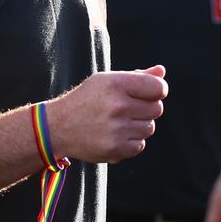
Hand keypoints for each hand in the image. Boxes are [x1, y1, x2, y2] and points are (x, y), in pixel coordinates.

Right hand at [48, 65, 167, 163]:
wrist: (59, 126)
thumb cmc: (87, 99)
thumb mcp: (107, 80)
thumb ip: (137, 76)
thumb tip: (161, 72)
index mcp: (116, 84)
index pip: (158, 88)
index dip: (158, 90)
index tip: (150, 93)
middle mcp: (118, 106)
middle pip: (157, 109)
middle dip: (147, 108)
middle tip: (129, 108)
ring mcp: (117, 129)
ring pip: (149, 128)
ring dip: (139, 125)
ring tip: (120, 122)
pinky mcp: (115, 149)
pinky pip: (140, 145)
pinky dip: (132, 141)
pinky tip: (116, 135)